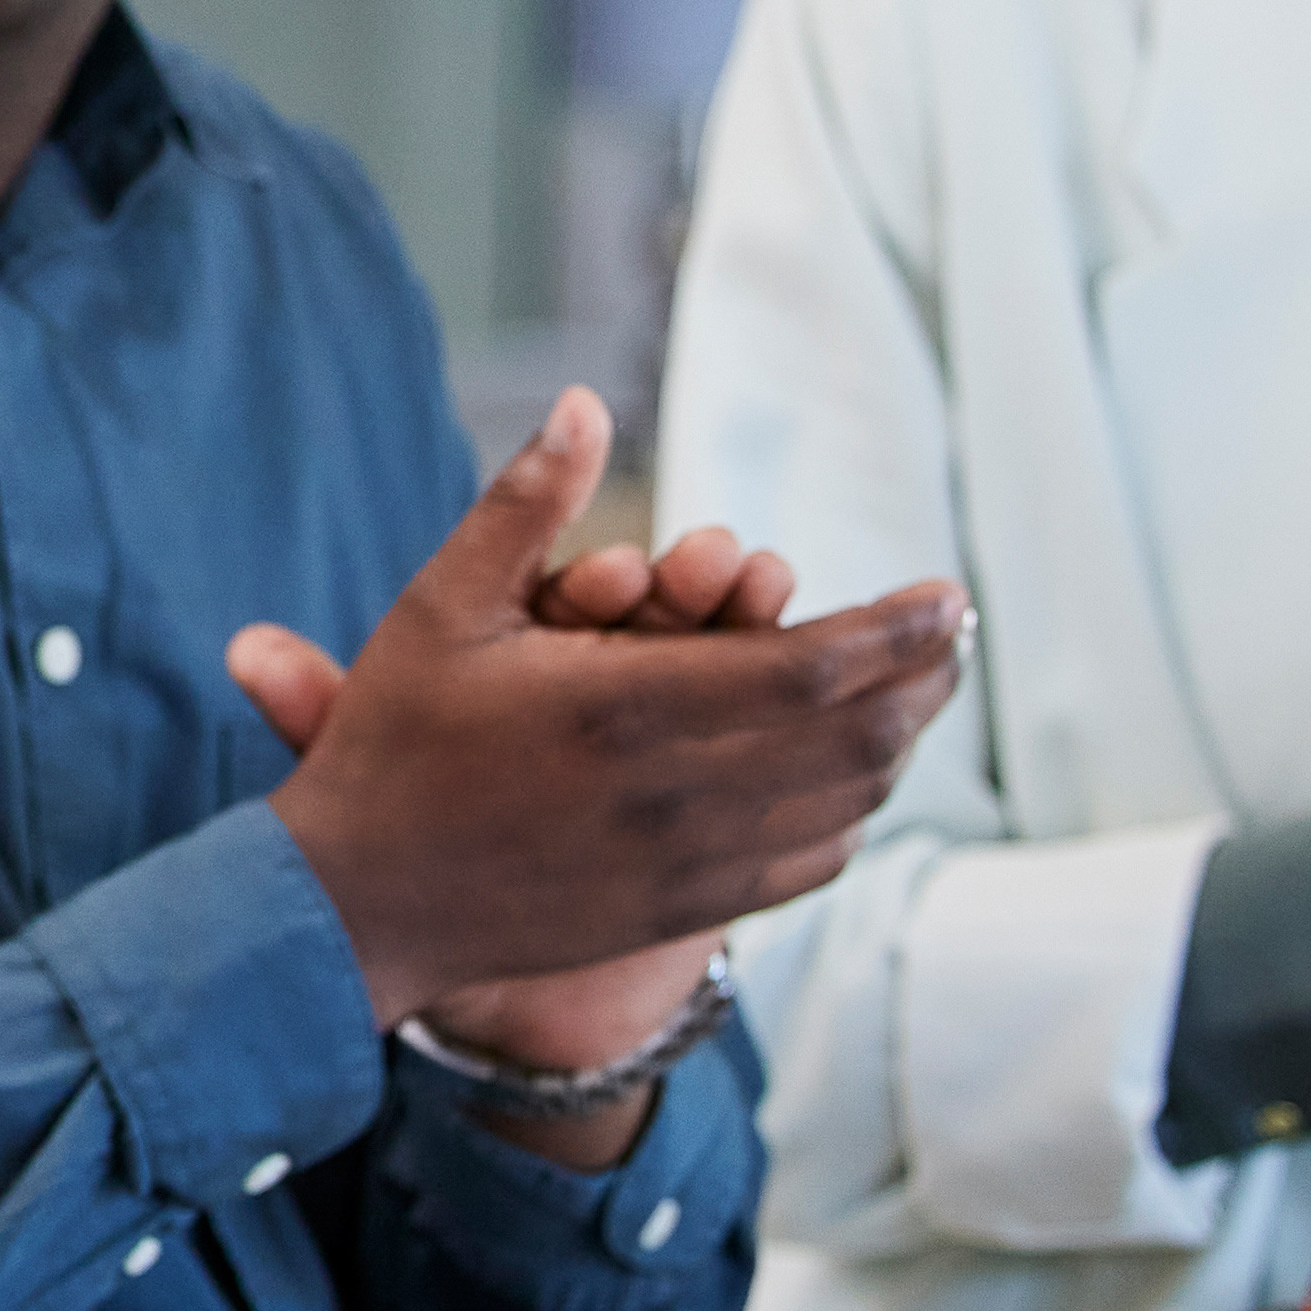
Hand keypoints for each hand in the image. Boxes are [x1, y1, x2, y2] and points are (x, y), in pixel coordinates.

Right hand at [223, 390, 965, 1028]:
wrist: (357, 905)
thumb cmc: (395, 743)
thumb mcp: (440, 606)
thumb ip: (525, 503)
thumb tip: (586, 400)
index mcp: (622, 707)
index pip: (812, 670)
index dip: (898, 631)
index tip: (949, 595)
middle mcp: (672, 795)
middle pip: (856, 738)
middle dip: (925, 678)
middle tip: (953, 632)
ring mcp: (685, 864)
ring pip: (846, 802)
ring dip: (899, 742)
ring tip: (920, 689)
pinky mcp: (681, 909)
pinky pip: (809, 861)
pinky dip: (854, 809)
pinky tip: (856, 771)